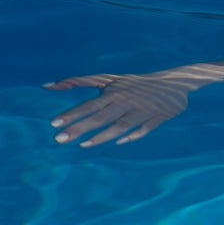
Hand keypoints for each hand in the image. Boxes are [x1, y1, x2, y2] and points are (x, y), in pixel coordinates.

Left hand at [44, 70, 202, 146]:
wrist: (175, 81)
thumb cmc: (134, 82)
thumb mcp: (110, 79)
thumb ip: (80, 82)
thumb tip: (48, 85)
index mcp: (114, 91)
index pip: (89, 104)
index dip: (72, 113)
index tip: (53, 123)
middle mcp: (125, 101)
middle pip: (99, 117)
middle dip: (79, 128)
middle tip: (58, 139)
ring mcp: (141, 110)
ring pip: (119, 126)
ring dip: (101, 136)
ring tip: (82, 145)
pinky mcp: (157, 118)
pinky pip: (143, 129)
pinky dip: (132, 135)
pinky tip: (118, 142)